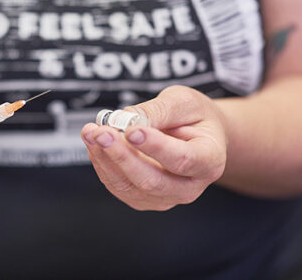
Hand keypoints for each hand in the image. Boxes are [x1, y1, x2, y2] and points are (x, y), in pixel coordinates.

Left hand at [81, 86, 226, 210]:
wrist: (196, 135)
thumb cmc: (194, 116)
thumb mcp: (183, 102)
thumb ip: (158, 110)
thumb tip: (126, 120)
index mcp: (210, 160)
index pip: (183, 159)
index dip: (155, 147)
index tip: (131, 131)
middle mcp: (190, 186)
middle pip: (152, 181)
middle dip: (121, 156)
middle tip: (101, 132)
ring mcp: (166, 197)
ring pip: (129, 187)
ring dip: (105, 159)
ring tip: (91, 132)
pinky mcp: (143, 198)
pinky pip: (118, 186)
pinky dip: (102, 164)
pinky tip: (94, 142)